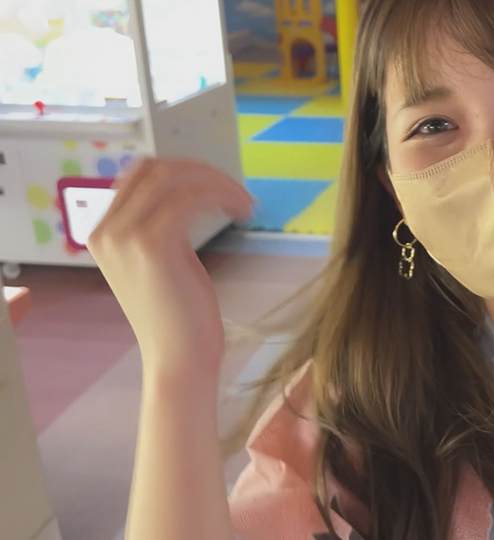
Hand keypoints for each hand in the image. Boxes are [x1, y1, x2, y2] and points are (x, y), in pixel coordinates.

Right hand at [88, 158, 252, 382]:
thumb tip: (184, 192)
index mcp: (103, 231)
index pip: (140, 175)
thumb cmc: (179, 316)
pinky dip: (221, 195)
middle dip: (202, 171)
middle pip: (154, 168)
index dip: (185, 171)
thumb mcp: (163, 260)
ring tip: (245, 203)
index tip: (220, 186)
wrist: (179, 359)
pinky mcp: (151, 244)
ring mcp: (123, 235)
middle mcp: (104, 229)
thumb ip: (161, 227)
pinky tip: (242, 211)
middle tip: (238, 191)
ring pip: (173, 177)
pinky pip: (189, 198)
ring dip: (217, 182)